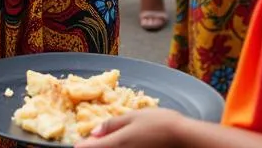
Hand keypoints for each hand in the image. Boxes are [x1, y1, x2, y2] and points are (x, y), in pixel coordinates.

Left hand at [74, 109, 191, 147]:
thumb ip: (112, 124)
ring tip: (108, 141)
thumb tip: (93, 132)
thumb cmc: (159, 123)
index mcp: (117, 143)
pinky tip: (121, 145)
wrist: (183, 138)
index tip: (78, 144)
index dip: (82, 146)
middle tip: (92, 142)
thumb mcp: (133, 116)